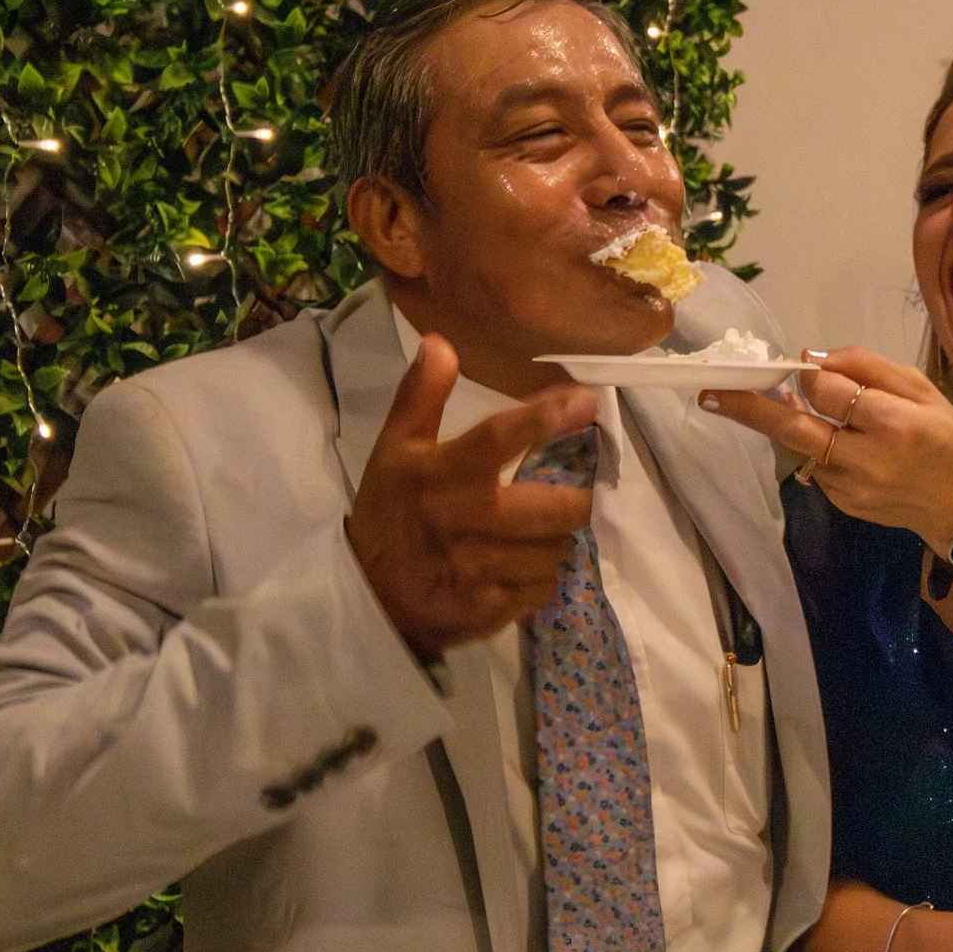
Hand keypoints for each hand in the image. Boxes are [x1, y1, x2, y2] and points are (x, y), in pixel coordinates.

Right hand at [347, 335, 595, 660]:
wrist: (366, 594)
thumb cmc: (389, 511)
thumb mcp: (394, 449)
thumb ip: (420, 396)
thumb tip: (441, 342)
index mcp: (441, 474)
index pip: (498, 438)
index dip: (545, 418)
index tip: (586, 402)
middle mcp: (463, 520)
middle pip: (552, 508)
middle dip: (575, 499)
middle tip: (570, 494)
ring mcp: (477, 570)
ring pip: (554, 552)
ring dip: (556, 541)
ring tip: (539, 534)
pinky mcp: (487, 609)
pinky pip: (542, 589)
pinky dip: (542, 577)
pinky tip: (522, 568)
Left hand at [701, 347, 952, 548]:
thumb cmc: (946, 437)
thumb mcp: (921, 389)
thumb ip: (869, 367)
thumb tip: (812, 358)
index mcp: (892, 423)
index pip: (828, 391)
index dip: (814, 376)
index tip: (806, 368)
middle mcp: (865, 458)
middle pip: (794, 427)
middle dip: (748, 408)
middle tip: (708, 392)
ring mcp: (849, 487)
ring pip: (800, 446)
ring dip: (790, 422)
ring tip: (775, 401)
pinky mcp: (841, 504)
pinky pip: (814, 466)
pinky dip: (817, 447)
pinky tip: (839, 442)